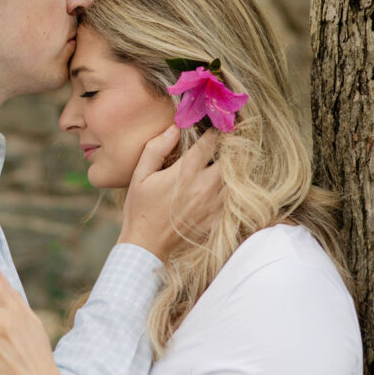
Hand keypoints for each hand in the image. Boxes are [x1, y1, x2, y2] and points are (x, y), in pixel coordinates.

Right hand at [118, 127, 223, 259]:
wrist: (146, 246)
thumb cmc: (140, 209)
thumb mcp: (140, 175)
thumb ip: (156, 149)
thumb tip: (174, 128)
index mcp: (186, 172)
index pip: (210, 143)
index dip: (215, 132)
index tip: (215, 129)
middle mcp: (205, 187)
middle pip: (230, 159)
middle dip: (228, 150)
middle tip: (222, 146)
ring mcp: (214, 205)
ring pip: (234, 179)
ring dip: (230, 171)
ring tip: (220, 167)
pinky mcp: (217, 220)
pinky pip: (232, 199)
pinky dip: (229, 191)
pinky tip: (217, 190)